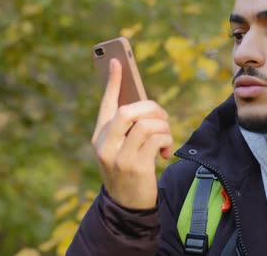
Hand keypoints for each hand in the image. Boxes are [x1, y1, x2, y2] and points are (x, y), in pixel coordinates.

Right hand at [91, 59, 172, 208]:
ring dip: (164, 127)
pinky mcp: (135, 166)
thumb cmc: (129, 169)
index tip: (117, 61)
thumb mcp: (123, 147)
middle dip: (152, 108)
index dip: (112, 82)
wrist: (127, 205)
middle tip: (163, 118)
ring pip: (147, 124)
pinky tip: (165, 153)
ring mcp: (118, 156)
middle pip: (129, 111)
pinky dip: (167, 141)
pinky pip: (157, 139)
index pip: (106, 104)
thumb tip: (145, 103)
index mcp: (99, 136)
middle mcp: (104, 144)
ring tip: (165, 138)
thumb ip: (129, 127)